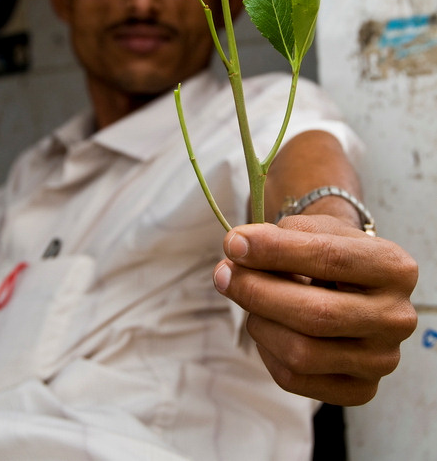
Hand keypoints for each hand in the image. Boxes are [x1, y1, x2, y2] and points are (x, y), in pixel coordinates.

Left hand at [213, 215, 417, 405]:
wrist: (353, 284)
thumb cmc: (330, 250)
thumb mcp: (315, 229)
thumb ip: (280, 236)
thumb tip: (238, 253)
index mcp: (393, 267)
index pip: (329, 258)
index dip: (275, 251)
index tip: (233, 243)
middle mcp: (396, 317)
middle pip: (315, 314)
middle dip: (257, 292)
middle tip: (223, 274)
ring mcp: (381, 360)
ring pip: (302, 353)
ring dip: (259, 322)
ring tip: (249, 299)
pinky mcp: (360, 391)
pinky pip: (295, 380)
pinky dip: (267, 351)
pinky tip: (265, 326)